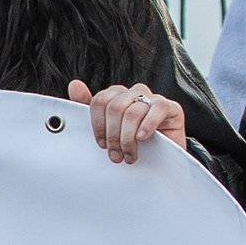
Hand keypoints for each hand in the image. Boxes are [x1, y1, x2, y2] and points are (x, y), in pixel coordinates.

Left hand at [67, 79, 189, 163]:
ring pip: (132, 112)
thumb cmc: (133, 144)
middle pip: (114, 107)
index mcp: (117, 96)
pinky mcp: (170, 107)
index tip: (101, 145)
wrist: (162, 159)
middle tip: (116, 155)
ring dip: (128, 138)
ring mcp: (153, 98)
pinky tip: (143, 139)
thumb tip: (74, 85)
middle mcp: (134, 93)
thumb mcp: (109, 130)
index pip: (100, 101)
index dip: (98, 125)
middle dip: (113, 135)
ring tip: (129, 155)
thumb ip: (89, 108)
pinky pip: (156, 109)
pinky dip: (147, 126)